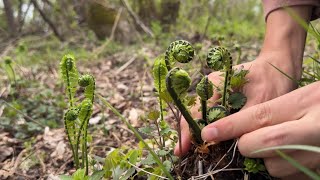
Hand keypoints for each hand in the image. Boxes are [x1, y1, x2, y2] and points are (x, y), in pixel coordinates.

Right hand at [174, 52, 299, 155]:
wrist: (277, 67)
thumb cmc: (271, 80)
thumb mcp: (260, 101)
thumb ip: (242, 121)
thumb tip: (228, 143)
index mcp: (214, 84)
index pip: (196, 111)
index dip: (188, 132)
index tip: (183, 149)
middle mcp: (209, 88)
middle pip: (193, 114)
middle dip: (189, 134)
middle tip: (183, 153)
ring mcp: (213, 94)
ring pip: (199, 116)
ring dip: (196, 132)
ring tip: (191, 150)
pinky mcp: (220, 100)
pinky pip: (209, 115)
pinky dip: (208, 128)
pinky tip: (208, 141)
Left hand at [201, 81, 319, 177]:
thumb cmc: (316, 100)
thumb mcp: (298, 96)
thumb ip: (268, 111)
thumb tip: (231, 128)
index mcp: (304, 104)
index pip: (260, 116)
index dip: (231, 126)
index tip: (209, 133)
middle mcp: (313, 130)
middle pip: (264, 145)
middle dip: (246, 145)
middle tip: (245, 140)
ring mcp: (318, 155)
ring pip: (274, 167)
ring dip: (264, 159)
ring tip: (275, 143)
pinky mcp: (318, 171)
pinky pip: (288, 177)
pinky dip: (279, 167)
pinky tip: (287, 154)